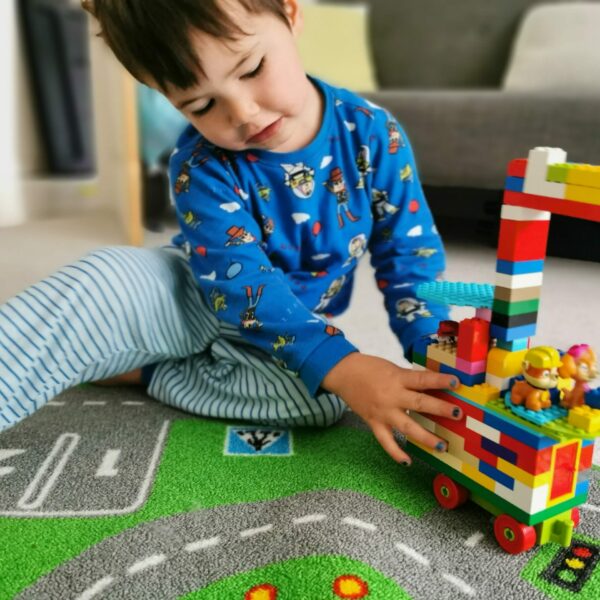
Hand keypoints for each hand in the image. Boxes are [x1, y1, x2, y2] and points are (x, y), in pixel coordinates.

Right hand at [321, 352, 461, 463]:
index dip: (440, 380)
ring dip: (425, 437)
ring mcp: (383, 411)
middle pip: (419, 403)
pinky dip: (396, 453)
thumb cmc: (370, 368)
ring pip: (406, 427)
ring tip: (442, 446)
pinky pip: (385, 441)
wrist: (343, 373)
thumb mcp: (393, 368)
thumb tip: (434, 386)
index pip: (422, 379)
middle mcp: (391, 396)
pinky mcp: (374, 422)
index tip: (456, 382)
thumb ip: (410, 379)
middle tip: (457, 415)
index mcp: (398, 378)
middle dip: (439, 409)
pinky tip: (408, 462)